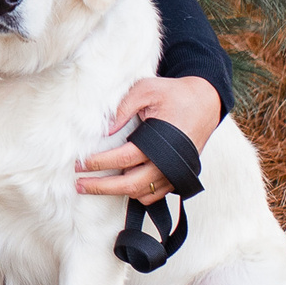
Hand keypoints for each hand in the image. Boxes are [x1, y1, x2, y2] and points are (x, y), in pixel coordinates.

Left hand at [77, 75, 221, 199]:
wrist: (206, 102)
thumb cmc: (175, 94)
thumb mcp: (146, 90)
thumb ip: (123, 108)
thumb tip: (104, 130)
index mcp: (160, 142)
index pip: (123, 159)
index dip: (99, 163)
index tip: (80, 164)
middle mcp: (169, 162)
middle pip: (131, 184)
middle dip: (102, 187)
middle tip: (80, 185)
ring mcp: (176, 172)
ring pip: (143, 193)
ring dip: (118, 193)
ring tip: (94, 187)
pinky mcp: (179, 175)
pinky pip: (156, 194)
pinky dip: (138, 194)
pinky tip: (120, 187)